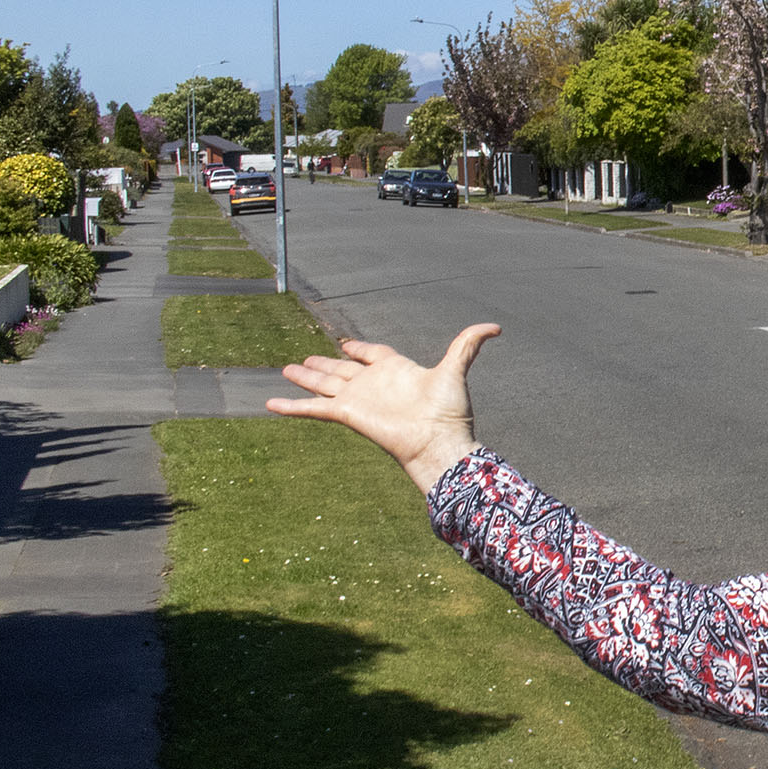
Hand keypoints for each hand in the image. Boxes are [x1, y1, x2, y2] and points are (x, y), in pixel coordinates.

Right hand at [267, 324, 501, 493]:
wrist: (437, 443)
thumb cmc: (449, 412)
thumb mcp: (456, 370)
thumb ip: (469, 344)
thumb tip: (497, 325)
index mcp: (396, 369)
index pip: (373, 353)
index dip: (360, 348)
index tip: (346, 343)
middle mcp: (374, 383)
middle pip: (342, 369)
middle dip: (324, 363)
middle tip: (305, 359)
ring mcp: (359, 399)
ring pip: (325, 383)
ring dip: (306, 377)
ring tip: (286, 369)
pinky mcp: (347, 414)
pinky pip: (314, 408)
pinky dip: (292, 406)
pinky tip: (271, 402)